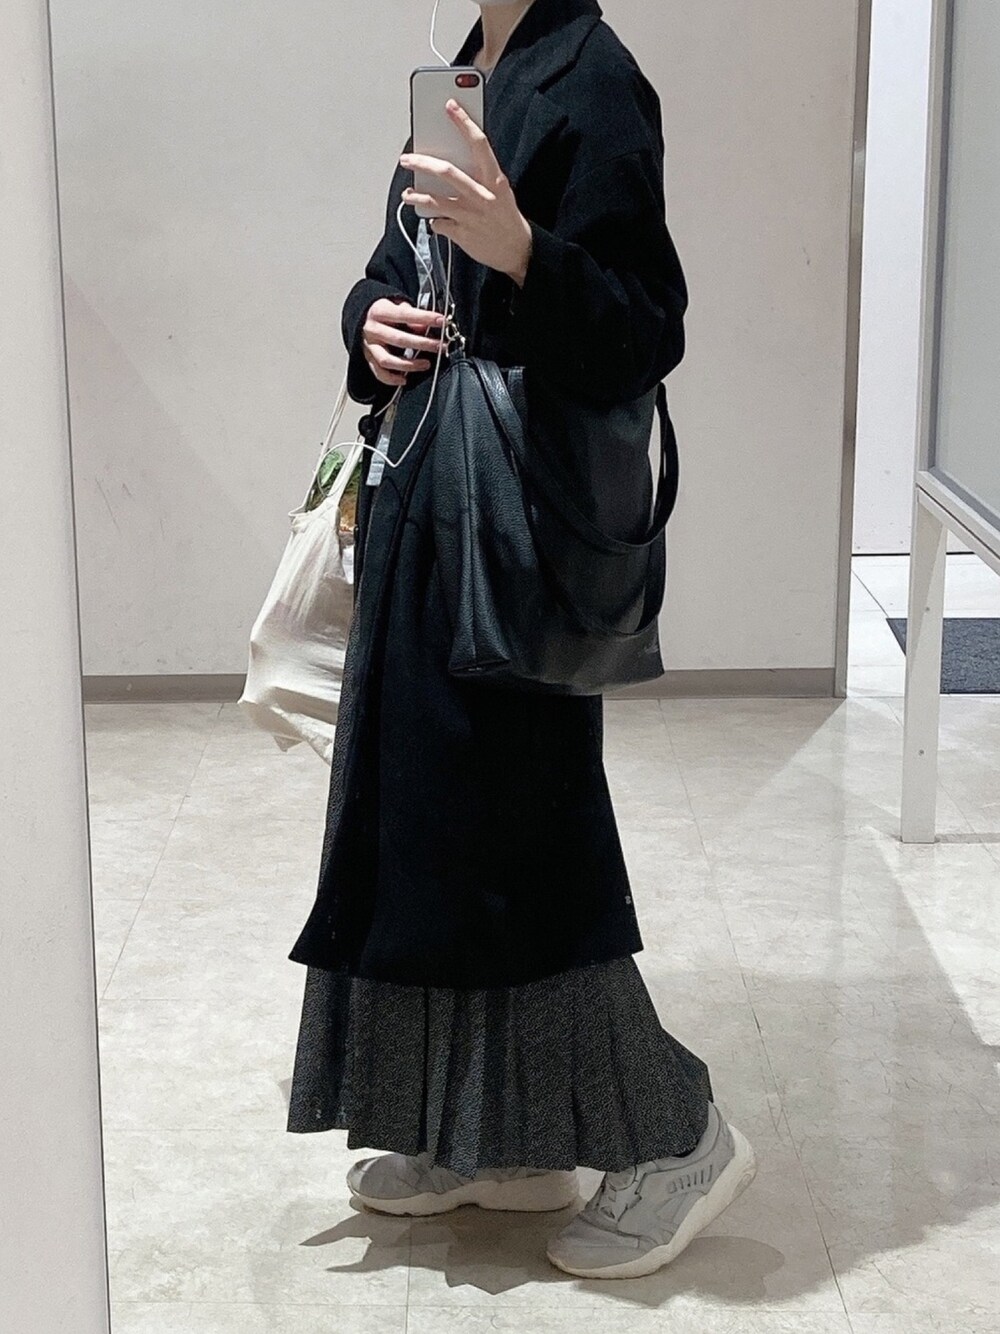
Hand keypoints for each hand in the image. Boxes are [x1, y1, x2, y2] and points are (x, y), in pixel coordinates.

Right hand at [362, 298, 445, 386]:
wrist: (363, 321)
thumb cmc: (386, 315)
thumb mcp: (398, 308)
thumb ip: (412, 316)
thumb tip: (426, 327)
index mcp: (380, 312)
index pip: (405, 315)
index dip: (425, 318)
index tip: (441, 321)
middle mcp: (373, 330)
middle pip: (399, 339)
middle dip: (424, 344)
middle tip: (440, 346)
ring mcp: (370, 347)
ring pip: (388, 360)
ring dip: (410, 364)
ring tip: (427, 364)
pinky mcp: (369, 360)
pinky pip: (380, 374)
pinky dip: (392, 379)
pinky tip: (405, 378)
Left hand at [400, 100, 533, 286]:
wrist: (517, 251)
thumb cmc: (505, 217)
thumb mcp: (499, 191)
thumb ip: (480, 174)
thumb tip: (453, 158)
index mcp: (495, 180)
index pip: (479, 144)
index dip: (464, 123)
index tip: (450, 106)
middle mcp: (482, 196)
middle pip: (447, 172)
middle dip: (423, 163)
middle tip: (407, 159)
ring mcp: (470, 216)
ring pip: (436, 200)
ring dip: (417, 196)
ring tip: (408, 194)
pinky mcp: (462, 234)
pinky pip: (439, 224)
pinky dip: (434, 221)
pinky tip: (435, 220)